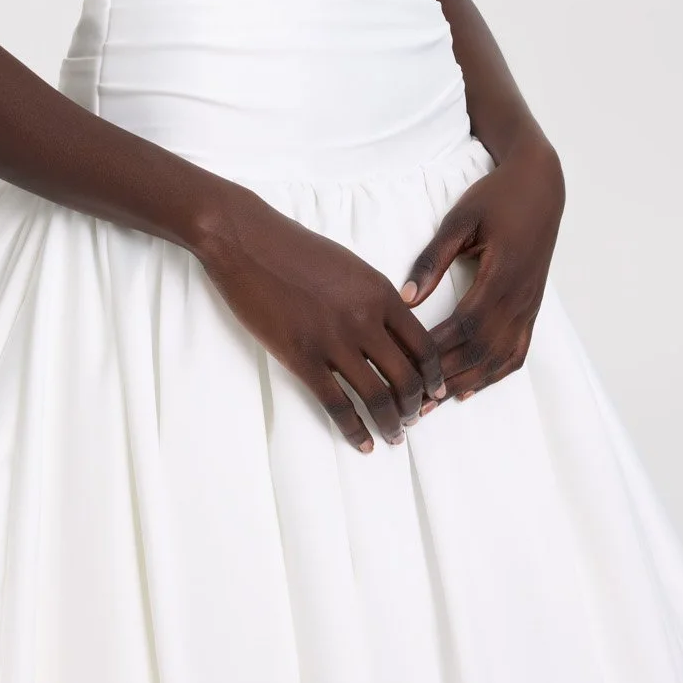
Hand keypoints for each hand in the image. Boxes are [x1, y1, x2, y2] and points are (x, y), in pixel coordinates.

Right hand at [193, 184, 446, 451]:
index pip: (422, 345)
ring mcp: (333, 340)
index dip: (433, 376)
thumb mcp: (350, 266)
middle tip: (413, 419)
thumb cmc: (295, 248)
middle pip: (406, 377)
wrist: (247, 241)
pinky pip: (337, 404)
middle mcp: (365, 319)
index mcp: (380, 293)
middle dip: (415, 406)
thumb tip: (393, 329)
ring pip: (377, 397)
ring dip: (391, 423)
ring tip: (393, 437)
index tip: (436, 392)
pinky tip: (362, 442)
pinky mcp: (302, 357)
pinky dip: (354, 429)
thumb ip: (375, 297)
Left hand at [399, 135, 564, 409]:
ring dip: (468, 382)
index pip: (466, 324)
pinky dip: (494, 373)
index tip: (409, 369)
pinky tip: (470, 387)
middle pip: (482, 350)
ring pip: (500, 356)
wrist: (540, 185)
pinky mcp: (532, 307)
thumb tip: (405, 298)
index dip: (439, 351)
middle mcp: (519, 297)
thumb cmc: (496, 197)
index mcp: (501, 275)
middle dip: (447, 376)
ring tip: (435, 403)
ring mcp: (529, 305)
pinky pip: (517, 350)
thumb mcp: (459, 220)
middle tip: (413, 401)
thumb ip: (432, 259)